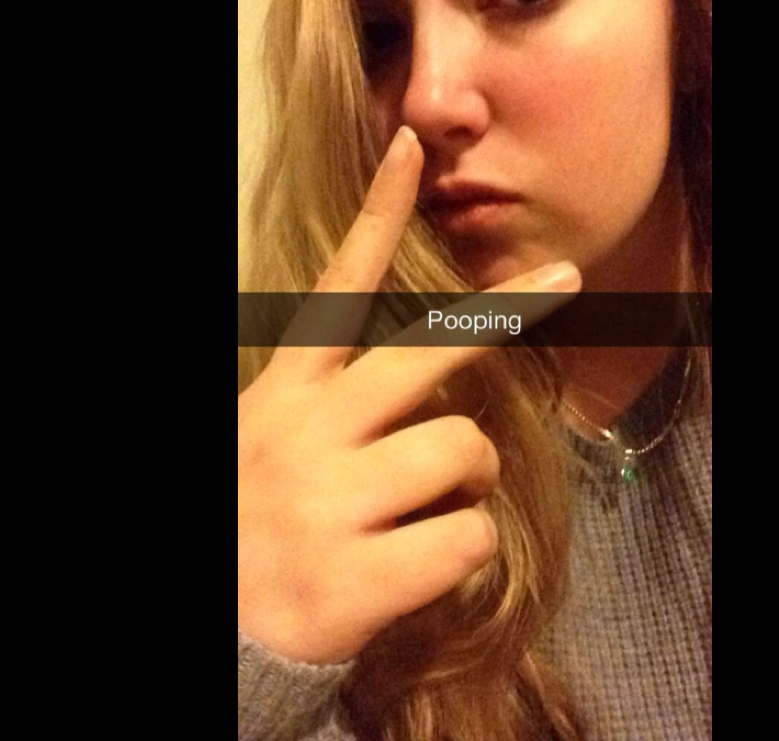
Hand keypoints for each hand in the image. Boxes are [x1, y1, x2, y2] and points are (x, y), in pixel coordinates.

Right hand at [237, 126, 580, 664]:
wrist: (215, 630)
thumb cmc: (254, 528)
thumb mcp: (270, 444)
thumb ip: (332, 404)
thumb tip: (435, 384)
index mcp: (284, 398)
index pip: (334, 292)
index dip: (375, 217)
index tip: (410, 147)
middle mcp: (307, 435)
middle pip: (424, 356)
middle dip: (502, 315)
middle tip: (563, 276)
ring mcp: (329, 504)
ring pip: (464, 452)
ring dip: (469, 480)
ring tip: (429, 507)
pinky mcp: (353, 576)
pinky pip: (467, 539)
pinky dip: (463, 550)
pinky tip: (420, 565)